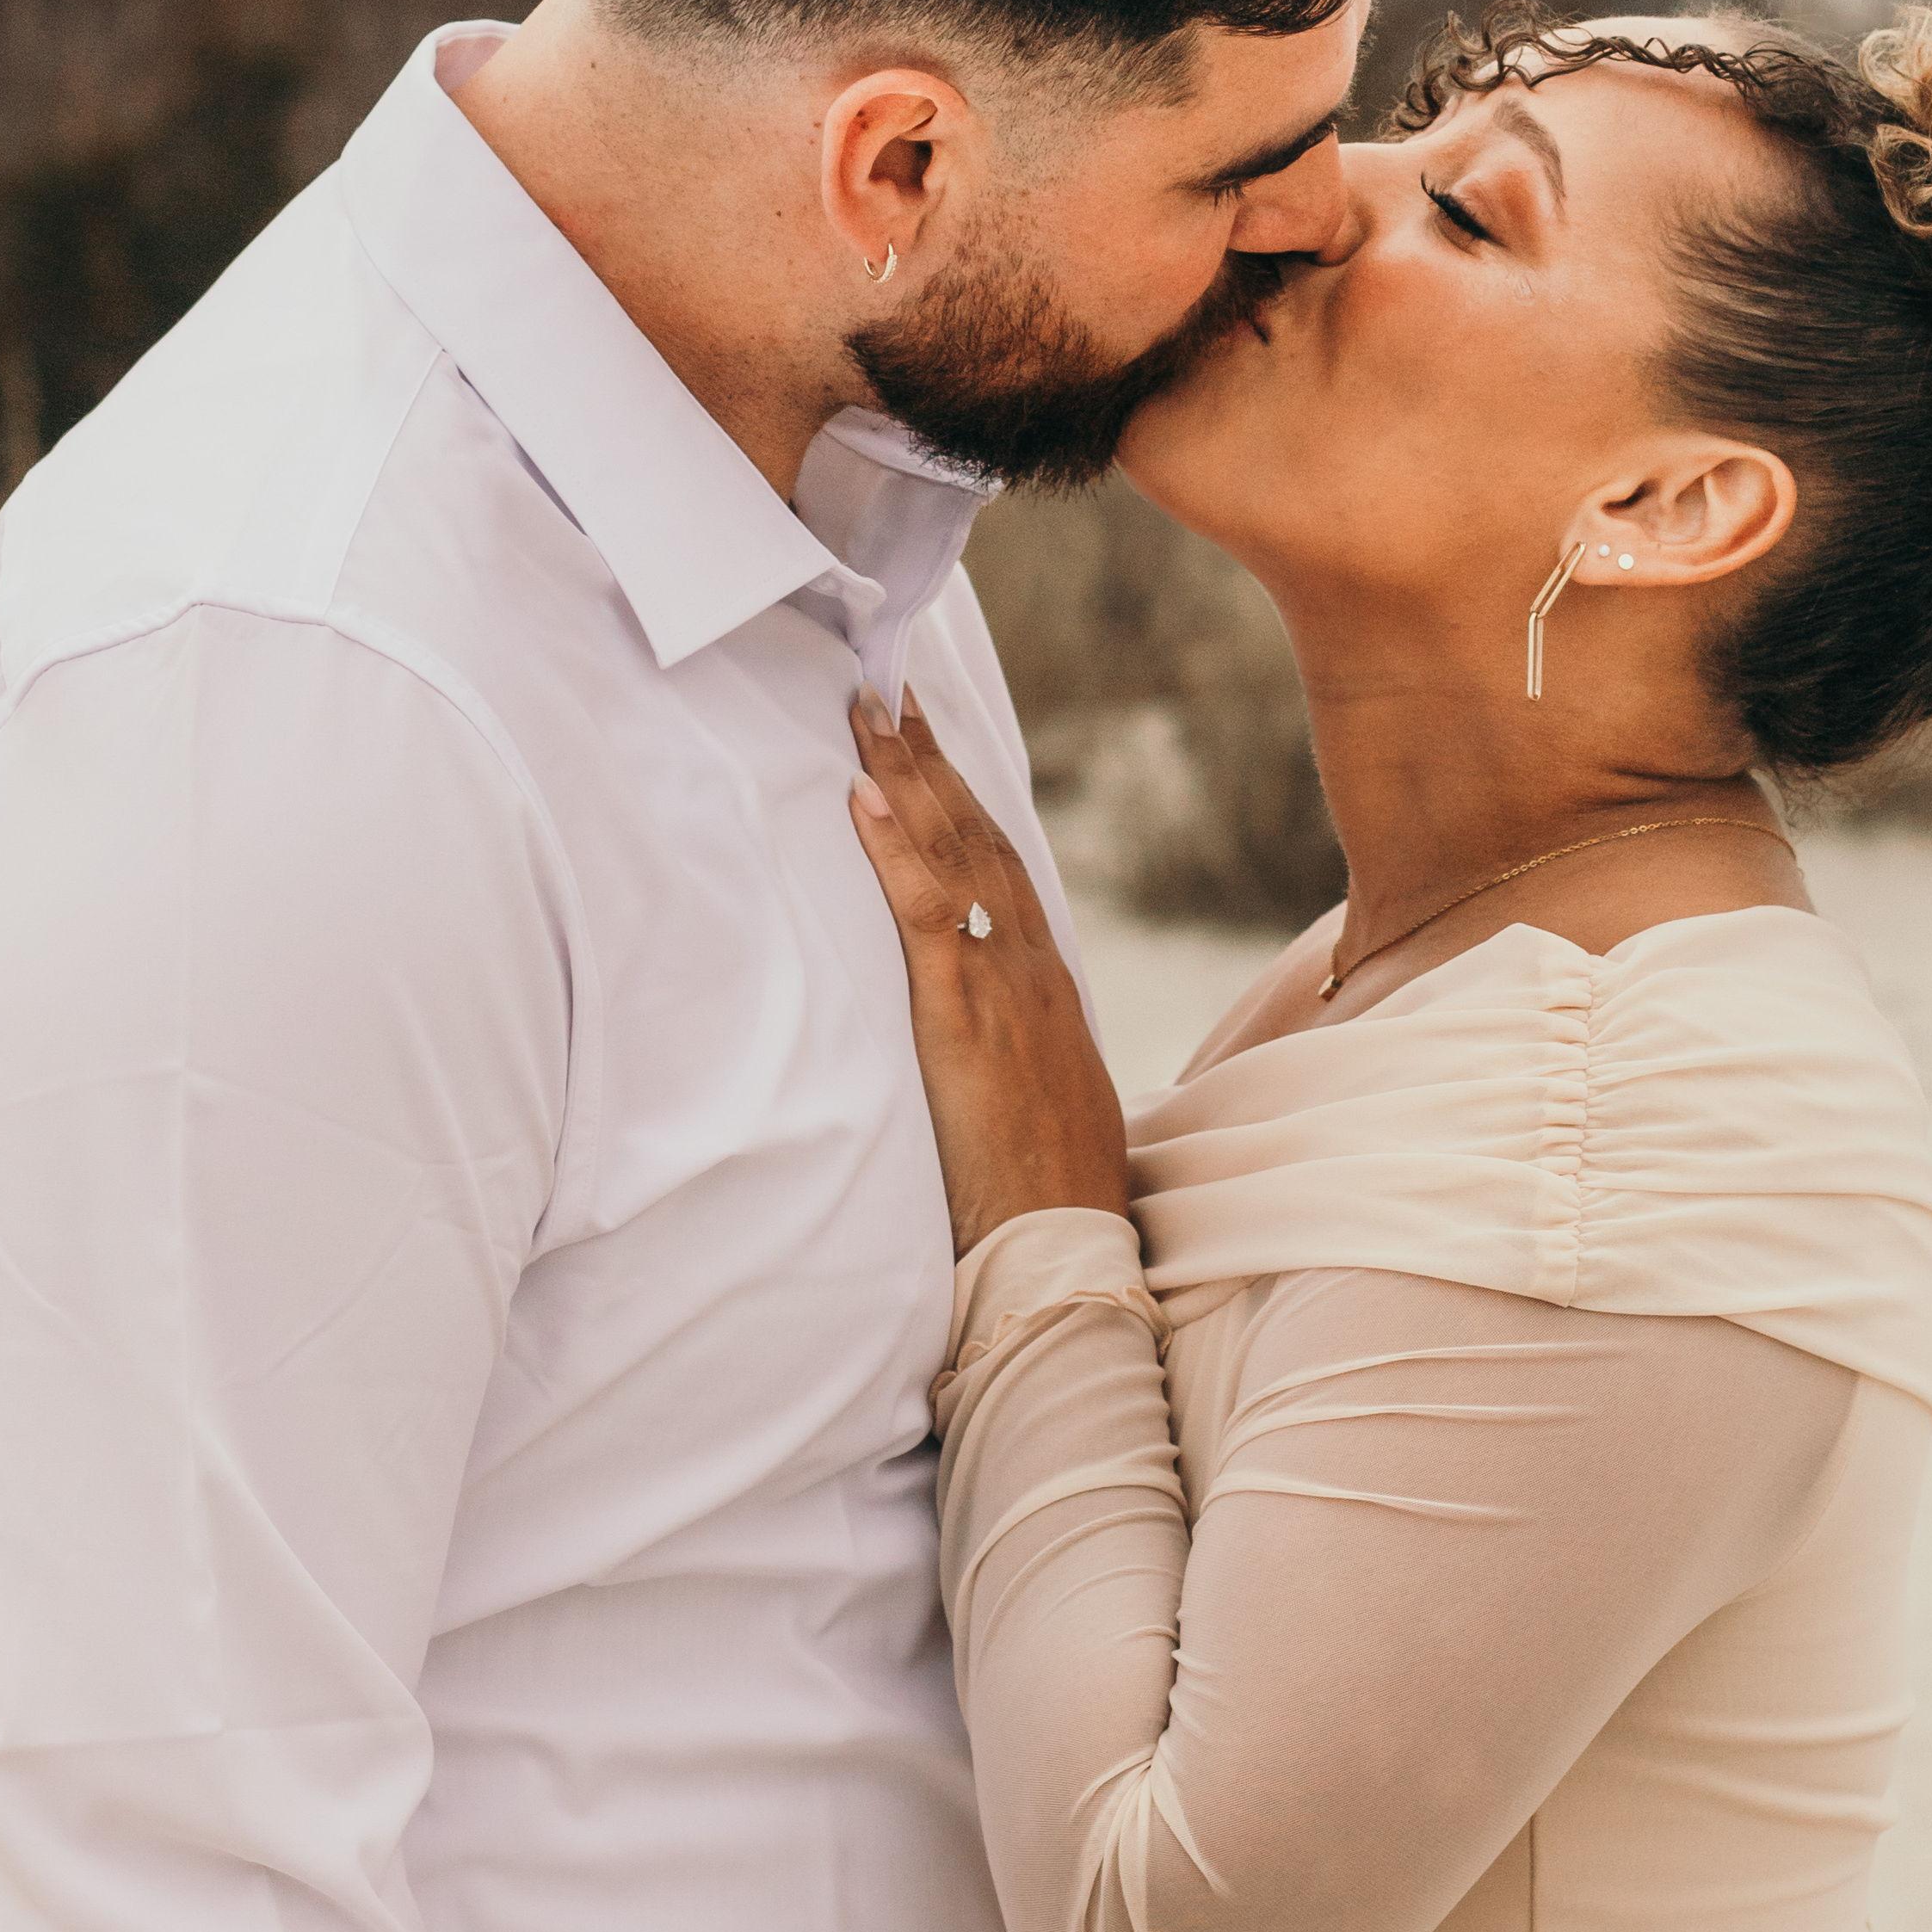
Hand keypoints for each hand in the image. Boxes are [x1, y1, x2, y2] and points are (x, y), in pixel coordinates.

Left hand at [847, 693, 1134, 1256]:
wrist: (1066, 1242)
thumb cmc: (1049, 1185)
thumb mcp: (1040, 1094)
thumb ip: (1012, 1044)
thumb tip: (981, 1025)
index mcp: (1045, 979)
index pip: (1001, 863)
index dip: (964, 799)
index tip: (929, 742)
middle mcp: (1029, 963)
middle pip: (978, 836)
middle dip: (932, 761)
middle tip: (888, 690)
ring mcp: (1002, 983)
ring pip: (954, 854)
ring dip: (907, 777)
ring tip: (868, 711)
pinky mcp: (965, 1016)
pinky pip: (927, 914)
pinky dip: (896, 849)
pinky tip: (865, 797)